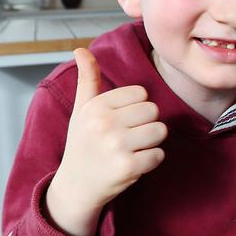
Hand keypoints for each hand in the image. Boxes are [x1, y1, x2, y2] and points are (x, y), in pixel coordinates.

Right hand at [48, 48, 166, 227]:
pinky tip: (133, 164)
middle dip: (147, 124)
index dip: (137, 108)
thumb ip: (87, 79)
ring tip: (131, 149)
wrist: (75, 186)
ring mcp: (116, 146)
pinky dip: (151, 161)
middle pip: (154, 111)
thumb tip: (81, 49)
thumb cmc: (82, 144)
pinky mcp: (128, 167)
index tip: (121, 121)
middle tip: (128, 137)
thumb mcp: (81, 110)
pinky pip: (159, 155)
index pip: (141, 93)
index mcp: (95, 106)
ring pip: (160, 131)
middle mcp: (104, 123)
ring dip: (151, 143)